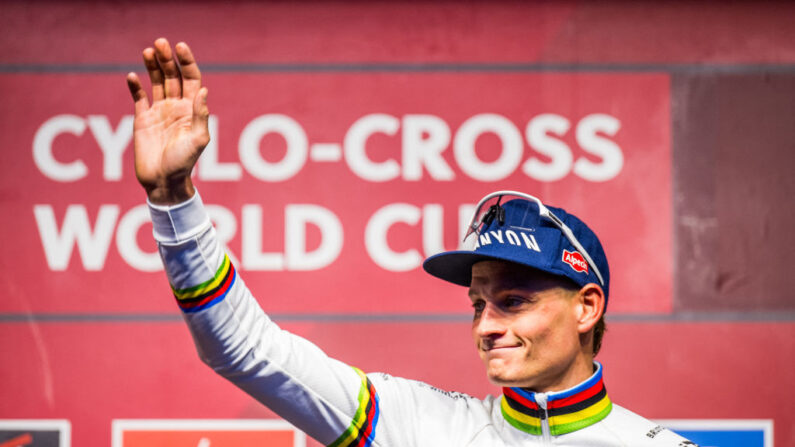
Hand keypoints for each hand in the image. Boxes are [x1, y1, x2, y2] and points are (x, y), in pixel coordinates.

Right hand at [126, 38, 209, 204]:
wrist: (162, 181)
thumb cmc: (184, 163)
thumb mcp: (198, 140)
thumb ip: (200, 115)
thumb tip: (203, 90)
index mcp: (192, 110)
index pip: (192, 79)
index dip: (187, 62)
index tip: (180, 47)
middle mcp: (176, 107)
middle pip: (173, 76)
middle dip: (168, 59)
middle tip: (160, 43)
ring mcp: (159, 112)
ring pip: (157, 82)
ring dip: (153, 66)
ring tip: (148, 51)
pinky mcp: (143, 119)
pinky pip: (139, 98)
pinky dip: (136, 86)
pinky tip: (133, 76)